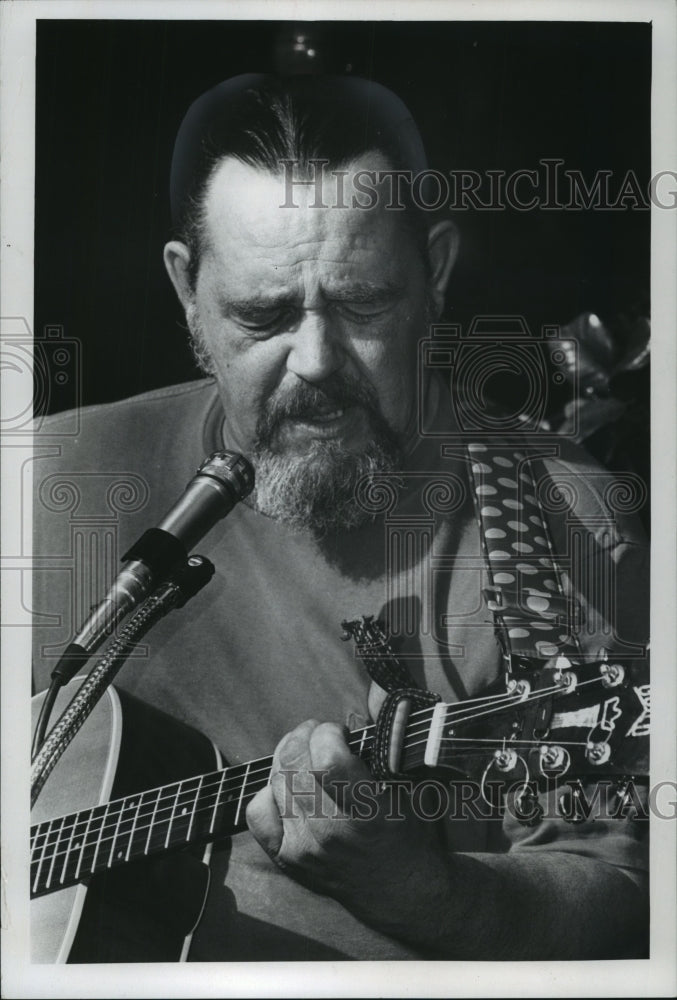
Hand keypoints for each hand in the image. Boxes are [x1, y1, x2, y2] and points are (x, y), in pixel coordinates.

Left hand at [245, 718, 449, 938]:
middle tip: (320, 734)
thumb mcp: (410, 784)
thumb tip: (373, 692)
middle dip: (305, 736)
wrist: (401, 893)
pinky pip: (258, 812)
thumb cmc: (409, 833)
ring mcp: (303, 848)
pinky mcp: (286, 858)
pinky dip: (269, 791)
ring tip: (306, 754)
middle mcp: (330, 832)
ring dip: (288, 757)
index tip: (340, 732)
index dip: (328, 733)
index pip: (327, 759)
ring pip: (275, 782)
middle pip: (294, 765)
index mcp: (366, 812)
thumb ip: (388, 737)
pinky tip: (288, 787)